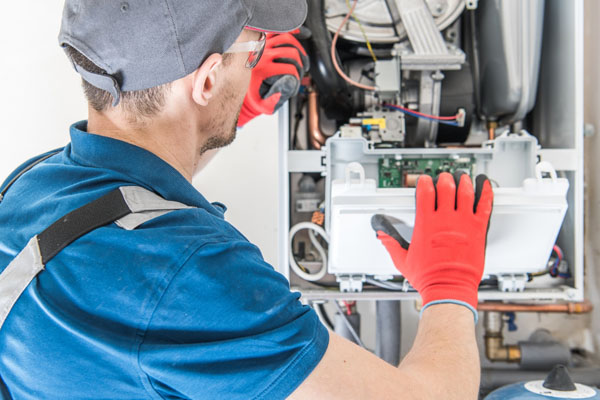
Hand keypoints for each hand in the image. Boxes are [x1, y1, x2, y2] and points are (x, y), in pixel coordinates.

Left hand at [237, 31, 308, 126]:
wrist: (240, 87)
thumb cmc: (254, 96)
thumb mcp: (263, 105)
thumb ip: (275, 100)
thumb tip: (289, 84)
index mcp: (262, 70)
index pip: (290, 69)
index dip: (297, 78)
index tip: (295, 83)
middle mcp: (261, 55)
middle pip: (292, 53)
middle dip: (300, 65)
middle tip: (300, 72)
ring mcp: (262, 45)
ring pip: (287, 38)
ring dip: (298, 49)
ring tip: (300, 60)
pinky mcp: (262, 39)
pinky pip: (278, 30)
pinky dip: (290, 31)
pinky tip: (298, 36)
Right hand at [371, 172, 492, 318]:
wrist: (449, 288)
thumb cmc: (428, 277)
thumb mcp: (403, 260)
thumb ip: (391, 244)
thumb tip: (382, 236)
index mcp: (426, 224)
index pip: (425, 192)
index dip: (424, 182)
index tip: (424, 180)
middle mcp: (445, 220)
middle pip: (446, 187)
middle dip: (444, 178)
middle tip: (444, 177)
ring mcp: (463, 223)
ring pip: (465, 192)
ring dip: (463, 181)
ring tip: (462, 177)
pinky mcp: (478, 230)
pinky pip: (484, 205)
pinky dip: (485, 193)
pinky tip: (485, 186)